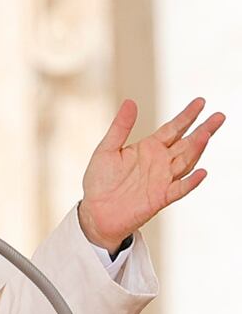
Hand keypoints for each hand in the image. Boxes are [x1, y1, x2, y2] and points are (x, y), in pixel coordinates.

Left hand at [79, 98, 225, 250]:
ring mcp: (162, 180)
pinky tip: (201, 172)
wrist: (95, 211)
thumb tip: (130, 102)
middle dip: (203, 129)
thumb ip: (120, 127)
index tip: (201, 102)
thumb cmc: (99, 180)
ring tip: (207, 134)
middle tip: (219, 116)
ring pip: (186, 162)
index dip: (186, 116)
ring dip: (197, 149)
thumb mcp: (106, 149)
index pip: (173, 129)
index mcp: (148, 148)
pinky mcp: (161, 197)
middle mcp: (160, 162)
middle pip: (186, 143)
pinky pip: (179, 188)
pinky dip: (191, 181)